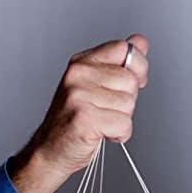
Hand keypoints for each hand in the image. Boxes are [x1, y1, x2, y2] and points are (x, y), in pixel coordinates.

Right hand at [9, 34, 149, 192]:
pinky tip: (102, 133)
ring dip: (121, 120)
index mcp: (82, 62)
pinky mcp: (85, 117)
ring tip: (101, 122)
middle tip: (105, 111)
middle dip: (126, 102)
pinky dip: (119, 134)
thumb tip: (140, 42)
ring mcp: (79, 95)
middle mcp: (79, 74)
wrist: (51, 150)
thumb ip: (118, 64)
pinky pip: (124, 124)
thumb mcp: (95, 85)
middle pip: (130, 81)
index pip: (124, 49)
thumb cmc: (74, 121)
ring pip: (129, 104)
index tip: (132, 82)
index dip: (137, 67)